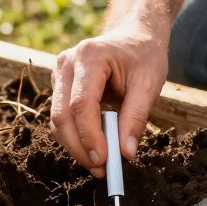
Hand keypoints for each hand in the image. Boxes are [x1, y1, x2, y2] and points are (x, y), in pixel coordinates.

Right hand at [50, 26, 167, 175]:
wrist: (134, 35)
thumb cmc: (144, 56)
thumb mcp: (149, 84)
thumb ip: (136, 118)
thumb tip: (126, 154)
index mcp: (89, 56)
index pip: (81, 104)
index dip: (90, 136)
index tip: (104, 161)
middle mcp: (67, 63)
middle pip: (62, 115)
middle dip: (80, 147)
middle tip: (102, 170)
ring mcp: (59, 73)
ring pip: (57, 120)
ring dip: (75, 146)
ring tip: (101, 164)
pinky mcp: (59, 85)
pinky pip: (61, 117)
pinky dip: (75, 137)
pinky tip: (94, 148)